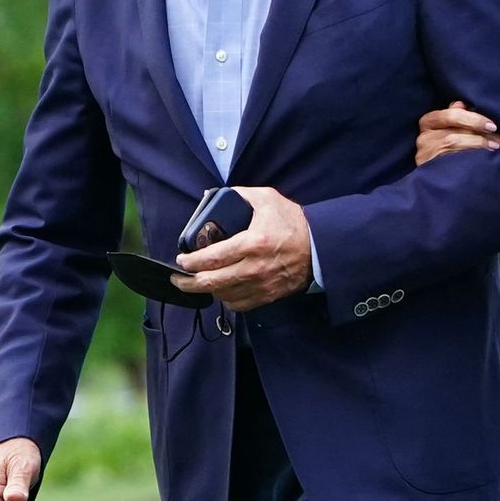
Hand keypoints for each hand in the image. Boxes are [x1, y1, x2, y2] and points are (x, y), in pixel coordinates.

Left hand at [172, 186, 312, 309]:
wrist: (321, 247)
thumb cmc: (294, 222)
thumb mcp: (268, 199)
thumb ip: (240, 195)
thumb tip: (214, 196)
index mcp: (252, 243)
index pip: (211, 258)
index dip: (190, 262)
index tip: (182, 259)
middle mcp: (254, 268)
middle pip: (211, 283)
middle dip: (187, 282)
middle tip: (178, 278)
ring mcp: (261, 285)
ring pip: (222, 296)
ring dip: (208, 290)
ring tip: (202, 281)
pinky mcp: (268, 295)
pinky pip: (239, 305)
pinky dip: (226, 299)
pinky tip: (223, 289)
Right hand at [416, 100, 499, 165]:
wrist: (435, 182)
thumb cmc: (444, 149)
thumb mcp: (449, 129)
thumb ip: (456, 116)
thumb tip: (463, 103)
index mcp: (429, 122)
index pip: (451, 115)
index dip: (473, 119)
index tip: (493, 126)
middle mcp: (424, 137)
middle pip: (456, 131)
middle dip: (483, 135)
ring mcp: (425, 154)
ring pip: (455, 143)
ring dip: (480, 145)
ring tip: (499, 147)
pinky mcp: (429, 169)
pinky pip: (453, 160)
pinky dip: (472, 157)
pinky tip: (486, 158)